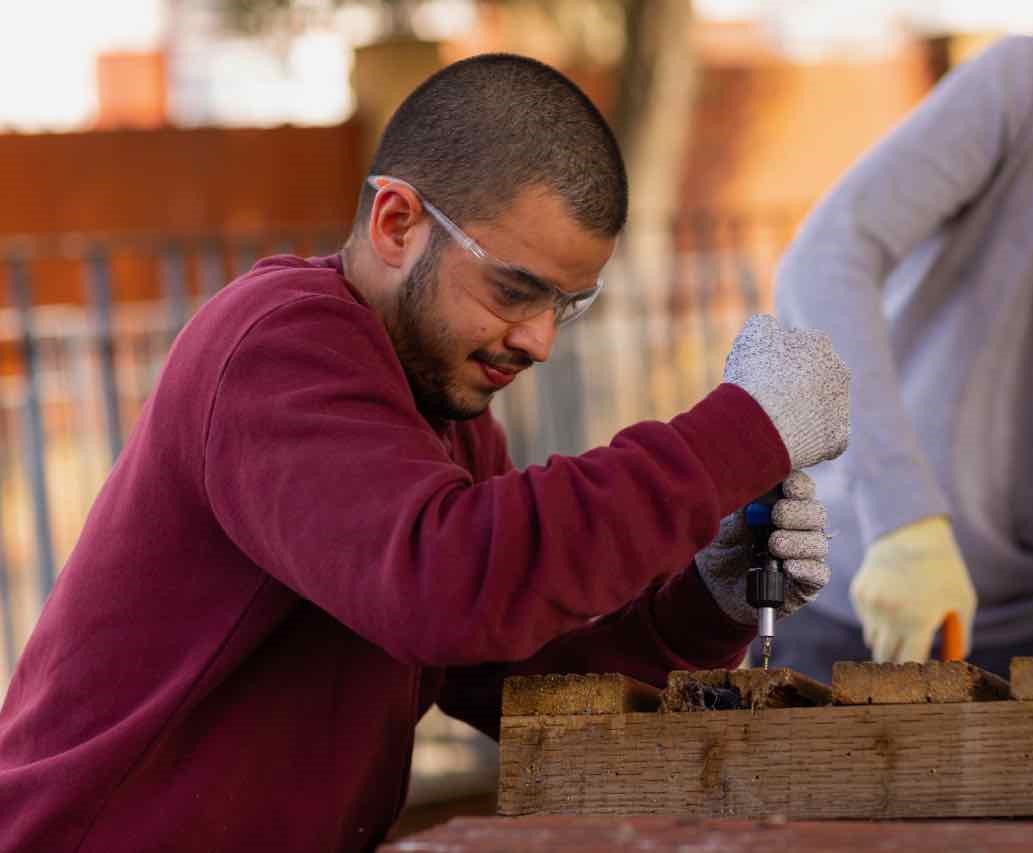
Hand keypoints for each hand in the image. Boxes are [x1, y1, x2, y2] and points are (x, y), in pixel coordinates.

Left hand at [697, 471, 829, 625]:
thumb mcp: (726, 523)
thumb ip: (743, 507)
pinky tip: (788, 567)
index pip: (802, 488)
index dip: (799, 486)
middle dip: (796, 514)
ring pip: (818, 543)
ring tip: (774, 545)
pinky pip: (819, 574)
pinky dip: (805, 568)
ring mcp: (805, 555)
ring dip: (797, 542)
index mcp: (784, 504)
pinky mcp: (806, 584)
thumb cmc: (724, 545)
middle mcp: (801, 528)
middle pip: (816, 513)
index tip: (787, 487)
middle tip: (775, 517)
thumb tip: (756, 489)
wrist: (714, 585)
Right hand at [723, 314, 849, 468]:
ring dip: (805, 412)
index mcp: (818, 342)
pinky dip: (809, 440)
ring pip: (822, 407)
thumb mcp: (752, 335)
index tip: (761, 372)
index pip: (799, 347)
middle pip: (815, 377)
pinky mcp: (839, 438)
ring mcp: (841, 406)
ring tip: (775, 422)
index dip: (777, 359)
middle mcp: (839, 371)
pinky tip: (788, 441)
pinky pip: (825, 438)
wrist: (761, 421)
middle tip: (768, 398)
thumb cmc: (754, 375)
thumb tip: (772, 328)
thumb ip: (765, 324)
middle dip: (797, 385)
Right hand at [849, 515, 976, 661]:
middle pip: (884, 659)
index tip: (919, 677)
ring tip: (901, 624)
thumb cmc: (943, 571)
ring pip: (872, 640)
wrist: (910, 535)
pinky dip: (877, 619)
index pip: (909, 665)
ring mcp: (871, 605)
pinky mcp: (858, 594)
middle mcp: (890, 616)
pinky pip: (866, 620)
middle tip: (906, 661)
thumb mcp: (962, 604)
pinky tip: (890, 600)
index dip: (914, 674)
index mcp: (919, 621)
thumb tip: (952, 662)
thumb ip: (959, 637)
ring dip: (886, 640)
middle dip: (896, 664)